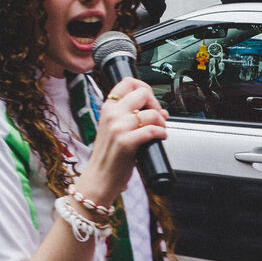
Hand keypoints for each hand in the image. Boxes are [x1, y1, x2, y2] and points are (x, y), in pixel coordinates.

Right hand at [75, 78, 168, 205]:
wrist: (99, 177)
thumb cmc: (108, 156)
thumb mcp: (113, 129)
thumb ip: (131, 117)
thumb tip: (160, 111)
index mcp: (107, 108)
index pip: (127, 82)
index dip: (144, 87)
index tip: (149, 99)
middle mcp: (112, 114)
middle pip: (142, 93)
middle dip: (156, 103)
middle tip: (157, 116)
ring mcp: (118, 127)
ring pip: (151, 113)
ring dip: (162, 122)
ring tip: (160, 130)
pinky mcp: (127, 142)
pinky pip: (153, 130)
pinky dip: (162, 133)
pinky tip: (160, 137)